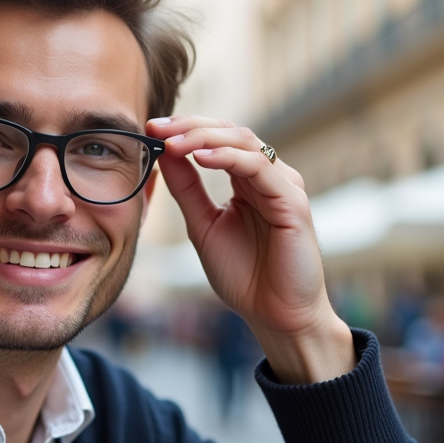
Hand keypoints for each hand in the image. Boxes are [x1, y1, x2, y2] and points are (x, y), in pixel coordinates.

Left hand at [146, 116, 353, 383]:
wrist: (274, 316)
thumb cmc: (245, 275)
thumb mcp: (203, 226)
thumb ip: (188, 190)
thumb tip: (164, 152)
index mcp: (248, 180)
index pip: (217, 139)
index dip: (184, 129)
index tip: (150, 128)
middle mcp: (268, 177)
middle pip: (231, 132)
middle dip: (191, 126)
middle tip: (157, 127)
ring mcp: (284, 186)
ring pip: (245, 142)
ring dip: (205, 137)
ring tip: (173, 142)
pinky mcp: (293, 202)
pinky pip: (261, 168)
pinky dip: (229, 158)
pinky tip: (202, 158)